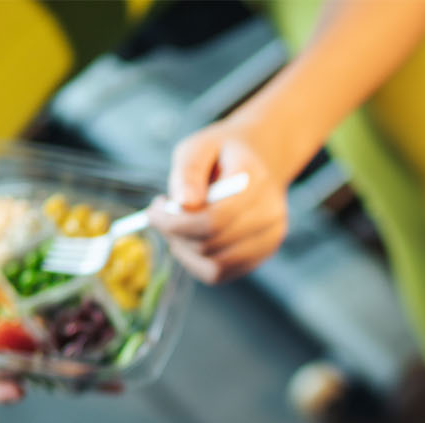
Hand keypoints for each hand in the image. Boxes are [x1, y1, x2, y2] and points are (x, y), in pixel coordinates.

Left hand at [150, 121, 288, 283]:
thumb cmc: (223, 153)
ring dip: (185, 250)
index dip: (175, 222)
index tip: (154, 210)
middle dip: (175, 234)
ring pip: (215, 266)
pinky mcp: (262, 254)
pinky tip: (190, 239)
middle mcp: (270, 214)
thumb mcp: (199, 147)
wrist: (260, 160)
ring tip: (176, 227)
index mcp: (256, 182)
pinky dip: (196, 262)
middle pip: (211, 244)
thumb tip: (183, 204)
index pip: (214, 220)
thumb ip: (188, 172)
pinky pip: (221, 273)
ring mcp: (270, 238)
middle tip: (160, 215)